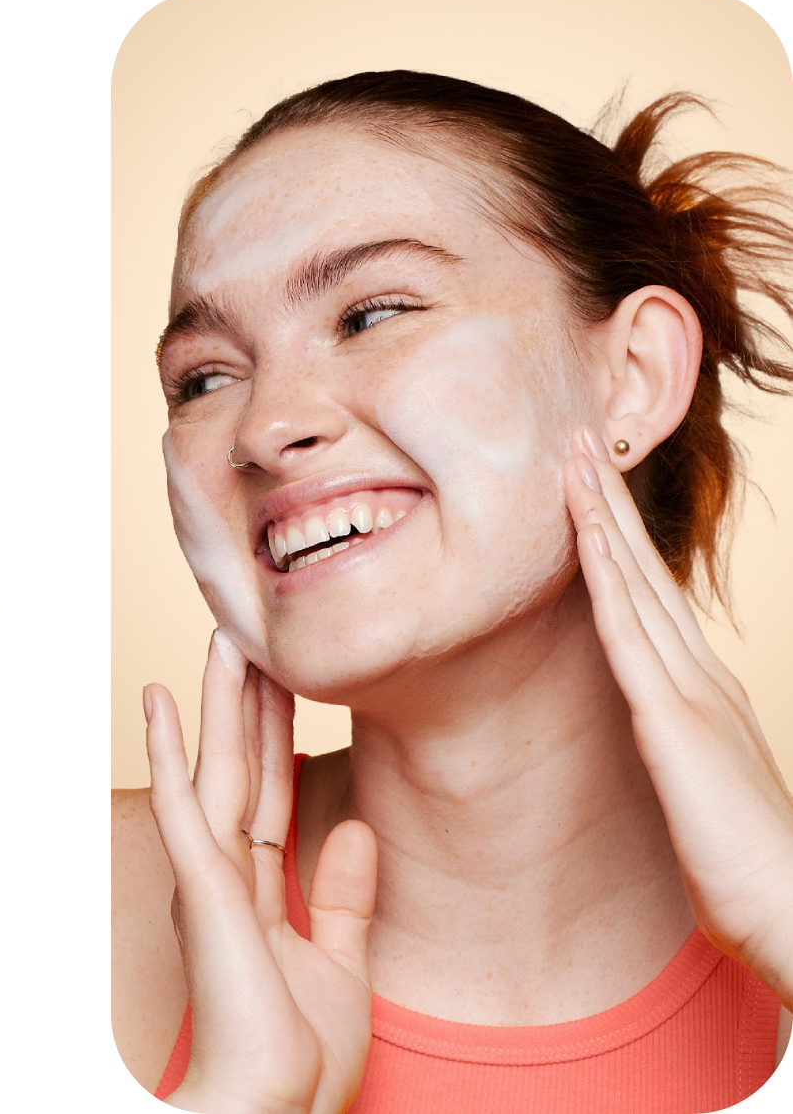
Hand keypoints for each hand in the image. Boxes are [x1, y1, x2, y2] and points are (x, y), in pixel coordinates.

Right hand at [143, 630, 374, 1113]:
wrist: (276, 1107)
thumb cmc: (300, 1060)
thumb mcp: (342, 965)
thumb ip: (346, 897)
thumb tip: (359, 827)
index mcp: (254, 894)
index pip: (270, 796)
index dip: (279, 736)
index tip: (288, 680)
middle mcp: (223, 877)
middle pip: (242, 770)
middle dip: (250, 703)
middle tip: (254, 633)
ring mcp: (208, 878)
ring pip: (215, 769)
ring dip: (217, 702)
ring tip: (222, 638)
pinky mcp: (202, 886)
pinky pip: (183, 804)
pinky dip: (165, 748)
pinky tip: (155, 699)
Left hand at [564, 425, 792, 997]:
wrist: (790, 911)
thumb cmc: (741, 872)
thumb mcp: (693, 795)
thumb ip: (672, 757)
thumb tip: (646, 745)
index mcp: (701, 694)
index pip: (650, 599)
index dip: (619, 539)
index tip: (589, 486)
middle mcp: (701, 677)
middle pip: (643, 571)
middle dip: (607, 502)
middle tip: (579, 435)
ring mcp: (691, 691)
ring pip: (635, 584)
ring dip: (601, 516)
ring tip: (574, 454)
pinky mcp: (675, 719)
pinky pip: (630, 633)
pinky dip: (608, 578)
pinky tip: (586, 536)